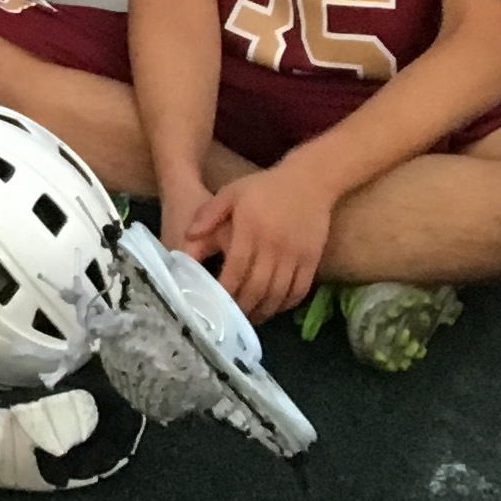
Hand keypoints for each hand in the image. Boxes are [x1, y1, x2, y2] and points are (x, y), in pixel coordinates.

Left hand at [168, 162, 333, 322]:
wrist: (310, 180)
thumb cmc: (265, 187)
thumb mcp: (231, 192)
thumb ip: (208, 215)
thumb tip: (187, 237)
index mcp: (250, 231)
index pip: (235, 270)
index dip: (224, 291)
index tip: (213, 306)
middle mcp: (273, 247)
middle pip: (256, 287)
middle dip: (242, 308)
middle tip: (229, 321)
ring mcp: (296, 255)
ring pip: (278, 294)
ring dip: (263, 311)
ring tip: (249, 320)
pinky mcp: (312, 260)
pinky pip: (299, 289)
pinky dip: (285, 304)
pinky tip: (274, 308)